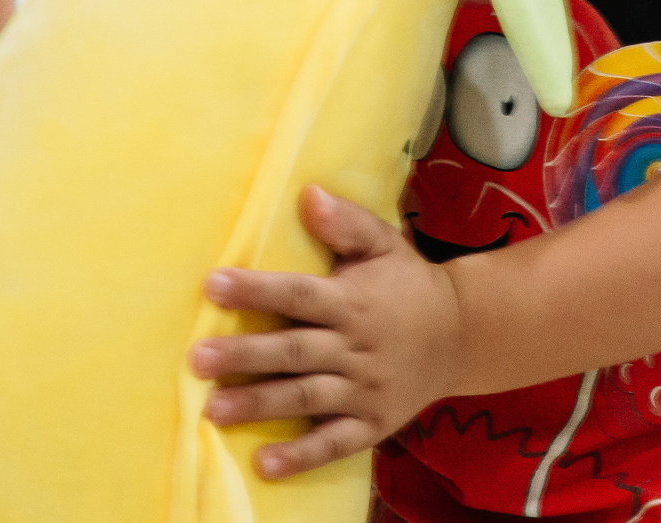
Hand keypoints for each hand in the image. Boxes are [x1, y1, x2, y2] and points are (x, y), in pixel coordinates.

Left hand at [191, 186, 466, 479]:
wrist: (463, 335)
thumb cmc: (408, 284)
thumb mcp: (385, 244)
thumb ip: (346, 223)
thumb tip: (307, 194)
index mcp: (353, 301)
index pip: (299, 294)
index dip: (256, 289)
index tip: (213, 285)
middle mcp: (356, 347)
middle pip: (294, 351)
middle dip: (245, 354)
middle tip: (197, 359)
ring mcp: (364, 389)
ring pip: (306, 397)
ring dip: (260, 404)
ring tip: (213, 410)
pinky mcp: (372, 423)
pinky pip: (334, 443)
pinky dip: (301, 456)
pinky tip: (265, 464)